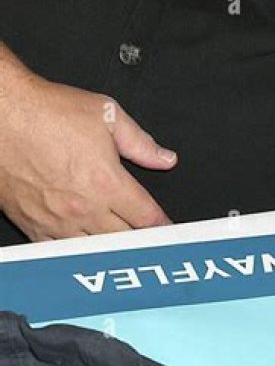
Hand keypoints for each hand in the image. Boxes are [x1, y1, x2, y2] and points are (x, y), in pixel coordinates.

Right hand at [0, 60, 176, 240]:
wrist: (5, 116)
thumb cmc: (48, 112)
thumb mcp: (107, 115)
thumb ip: (140, 142)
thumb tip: (164, 158)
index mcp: (106, 181)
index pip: (146, 215)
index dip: (163, 224)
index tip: (167, 228)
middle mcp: (83, 207)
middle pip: (124, 238)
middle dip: (141, 239)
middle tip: (151, 239)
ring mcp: (56, 221)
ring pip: (93, 249)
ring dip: (111, 248)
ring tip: (122, 246)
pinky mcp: (32, 225)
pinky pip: (58, 252)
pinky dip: (74, 253)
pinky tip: (83, 248)